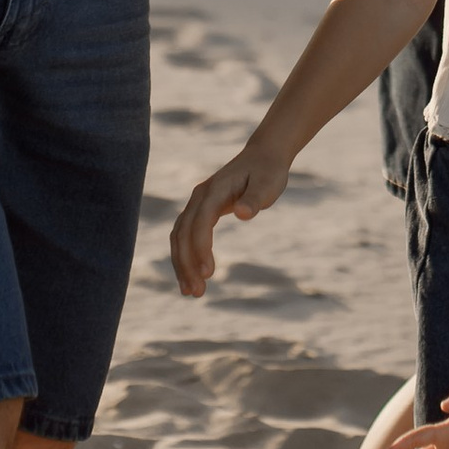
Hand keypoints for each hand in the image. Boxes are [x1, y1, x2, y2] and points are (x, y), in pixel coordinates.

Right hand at [168, 143, 292, 296]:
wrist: (263, 156)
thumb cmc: (268, 171)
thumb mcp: (268, 184)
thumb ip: (255, 199)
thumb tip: (242, 213)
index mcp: (215, 189)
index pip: (201, 221)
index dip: (201, 248)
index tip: (208, 273)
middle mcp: (200, 196)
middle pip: (183, 232)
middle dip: (187, 263)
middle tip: (197, 292)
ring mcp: (197, 203)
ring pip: (179, 236)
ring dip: (182, 264)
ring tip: (191, 292)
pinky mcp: (200, 211)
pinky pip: (184, 236)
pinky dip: (184, 256)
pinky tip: (191, 276)